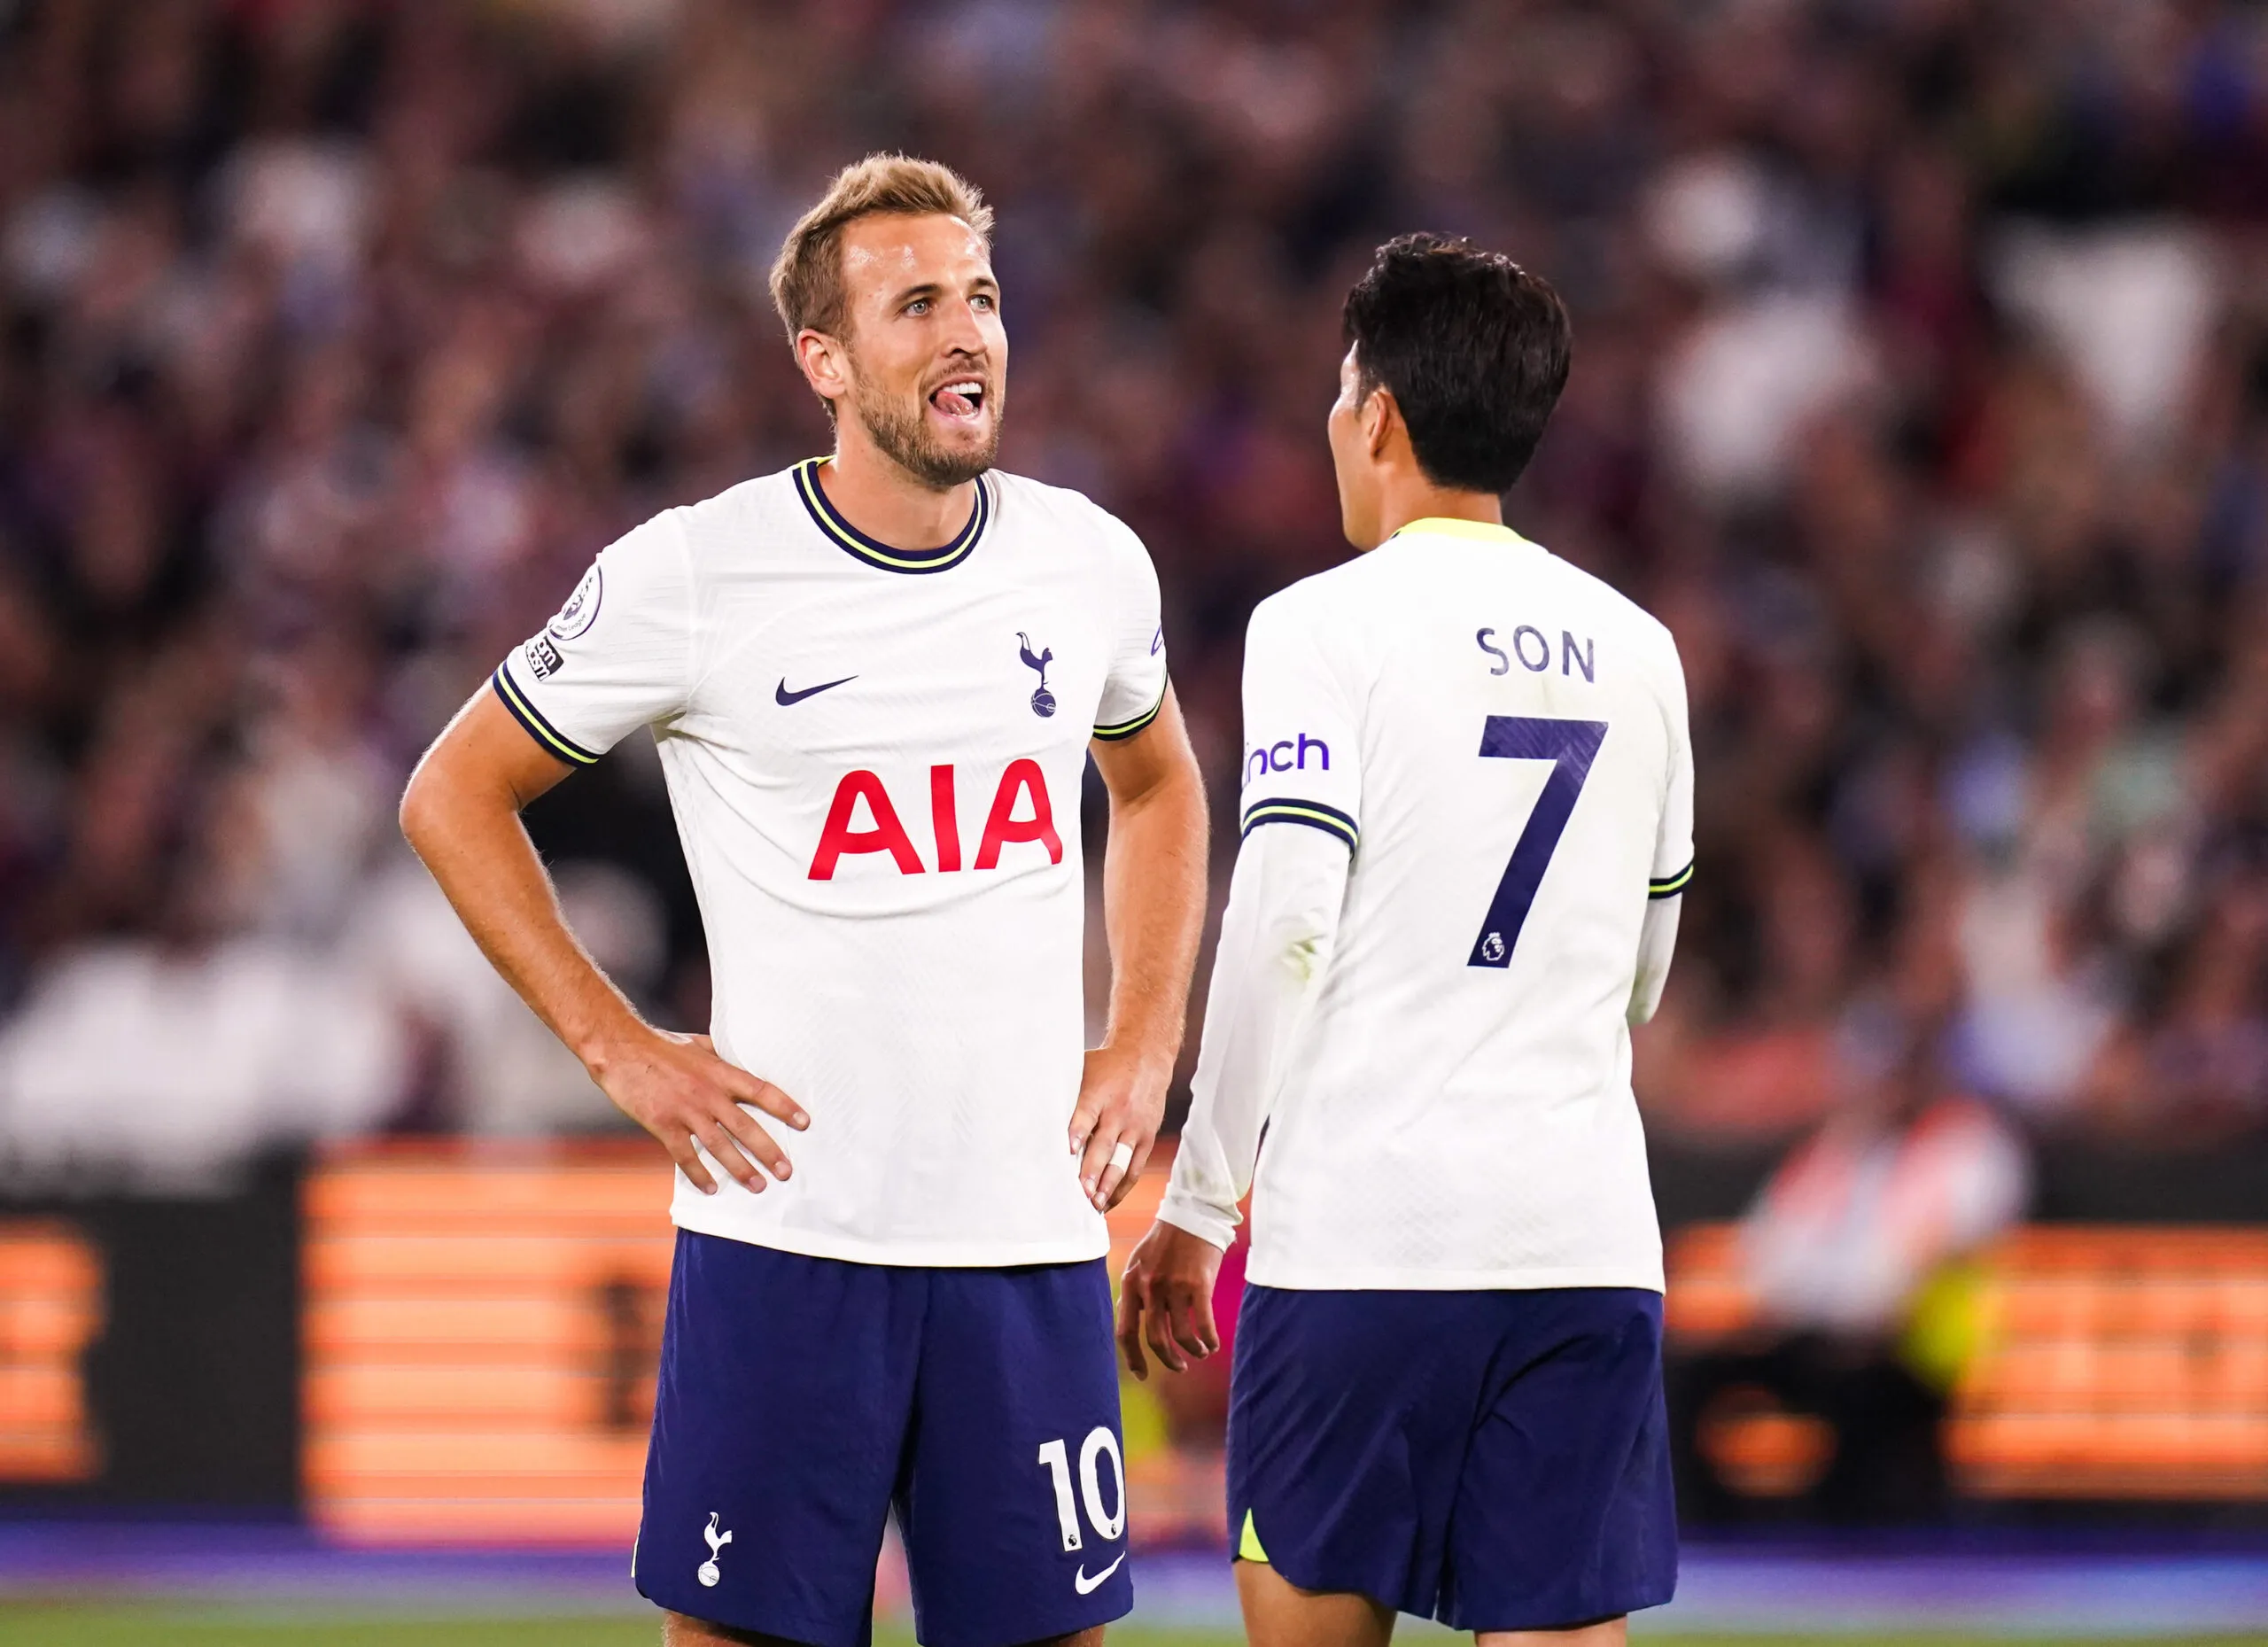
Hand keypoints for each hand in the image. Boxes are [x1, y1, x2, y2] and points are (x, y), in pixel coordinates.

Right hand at [589, 1026, 807, 1194]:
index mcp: (719, 1072)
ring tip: (758, 1186)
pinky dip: (699, 1174)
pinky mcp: (663, 1124)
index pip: (761, 1091)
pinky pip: (685, 1156)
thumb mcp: (699, 1045)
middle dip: (769, 1151)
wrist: (620, 1048)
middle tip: (786, 1172)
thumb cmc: (660, 1045)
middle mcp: (708, 1093)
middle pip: (746, 1126)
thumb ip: (721, 1058)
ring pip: (719, 1145)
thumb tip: (741, 1061)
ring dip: (740, 1169)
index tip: (804, 1123)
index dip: (785, 1107)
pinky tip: (711, 1189)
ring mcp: (685, 1110)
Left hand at [1068, 1040, 1171, 1211]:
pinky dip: (1122, 1187)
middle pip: (1105, 1145)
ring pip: (1123, 1161)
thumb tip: (1028, 1111)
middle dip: (1093, 1170)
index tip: (1067, 1150)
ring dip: (1109, 1185)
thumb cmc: (1106, 1067)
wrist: (1147, 1057)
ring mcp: (1136, 1127)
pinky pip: (1136, 1168)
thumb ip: (1066, 1095)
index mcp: (1099, 1093)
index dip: (1077, 1132)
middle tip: (1082, 1192)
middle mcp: (1119, 1111)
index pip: (1086, 1115)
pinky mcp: (1147, 1137)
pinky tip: (1109, 1201)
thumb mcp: (1084, 1071)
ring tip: (1096, 1204)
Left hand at [1116, 1219, 1223, 1379]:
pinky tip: (1213, 1343)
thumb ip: (1136, 1290)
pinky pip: (1203, 1325)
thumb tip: (1134, 1319)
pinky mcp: (1199, 1285)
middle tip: (1179, 1367)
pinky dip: (1208, 1340)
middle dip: (1168, 1360)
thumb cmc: (1168, 1239)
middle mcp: (1149, 1287)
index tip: (1143, 1374)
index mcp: (1131, 1282)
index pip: (1125, 1331)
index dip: (1133, 1358)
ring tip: (1201, 1352)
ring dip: (1192, 1350)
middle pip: (1156, 1339)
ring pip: (1181, 1336)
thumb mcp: (1141, 1261)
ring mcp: (1174, 1286)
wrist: (1193, 1213)